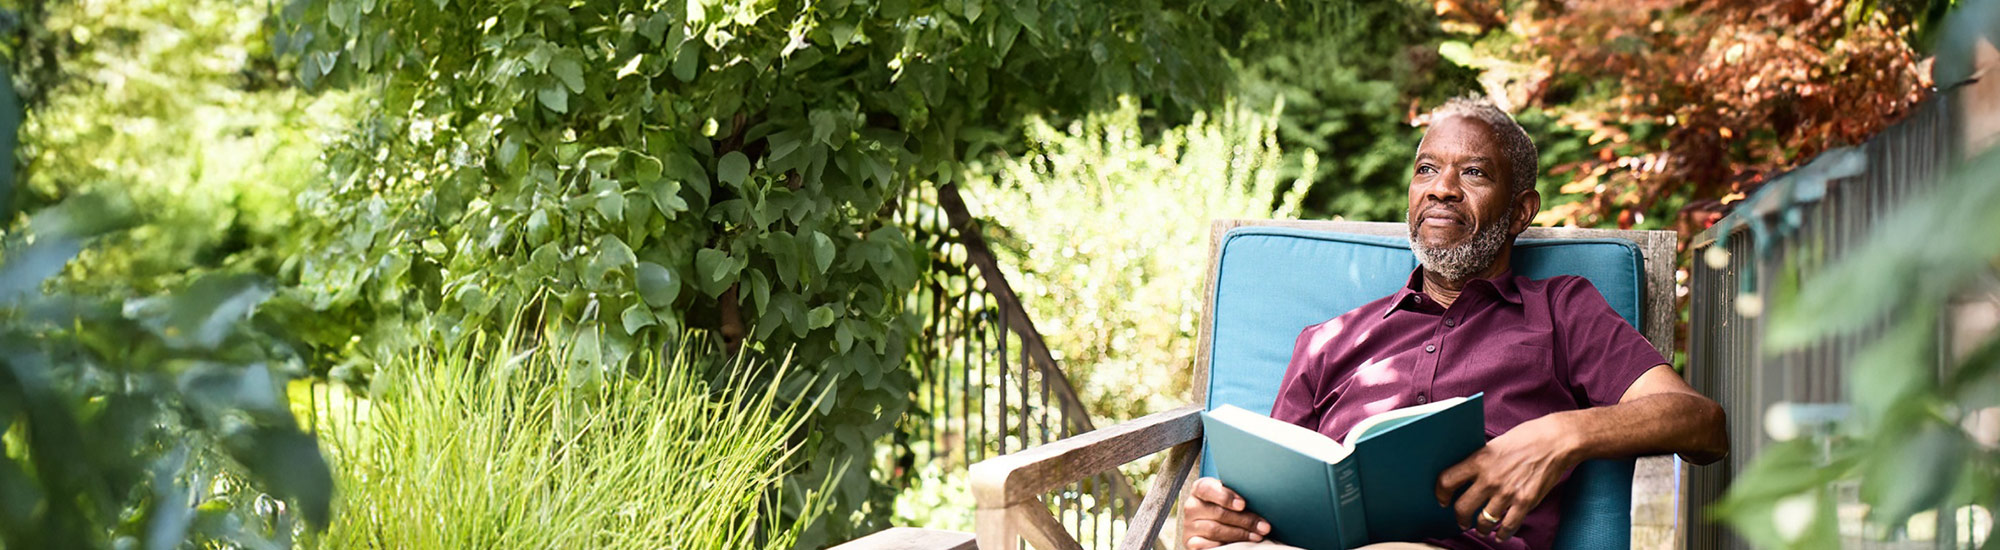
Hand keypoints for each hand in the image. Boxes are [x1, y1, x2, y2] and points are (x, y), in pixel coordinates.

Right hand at [1181, 477, 1270, 548]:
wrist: (1212, 523)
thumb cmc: (1227, 507)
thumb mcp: (1230, 496)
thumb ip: (1238, 494)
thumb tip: (1261, 498)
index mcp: (1200, 489)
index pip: (1207, 489)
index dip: (1225, 496)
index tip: (1243, 504)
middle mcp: (1192, 506)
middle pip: (1218, 513)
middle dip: (1244, 520)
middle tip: (1263, 526)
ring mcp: (1189, 525)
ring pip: (1215, 530)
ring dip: (1240, 534)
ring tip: (1257, 536)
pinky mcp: (1191, 542)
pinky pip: (1207, 545)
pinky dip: (1224, 545)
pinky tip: (1238, 545)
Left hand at [1433, 413, 1581, 541]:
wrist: (1556, 441)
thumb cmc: (1526, 438)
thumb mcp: (1495, 444)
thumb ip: (1480, 461)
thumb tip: (1467, 475)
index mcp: (1479, 460)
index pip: (1447, 481)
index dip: (1441, 494)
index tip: (1443, 500)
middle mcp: (1489, 478)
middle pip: (1462, 507)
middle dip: (1459, 518)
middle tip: (1462, 521)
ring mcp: (1507, 492)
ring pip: (1483, 522)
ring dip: (1480, 528)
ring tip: (1481, 528)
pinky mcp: (1525, 502)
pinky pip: (1507, 527)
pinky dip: (1502, 535)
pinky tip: (1500, 535)